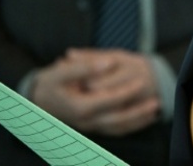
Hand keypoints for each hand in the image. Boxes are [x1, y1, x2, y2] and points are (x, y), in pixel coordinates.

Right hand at [31, 48, 160, 135]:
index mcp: (78, 107)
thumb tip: (108, 62)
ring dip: (138, 121)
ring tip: (155, 111)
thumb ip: (85, 66)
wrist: (37, 100)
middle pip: (116, 120)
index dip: (125, 91)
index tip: (141, 81)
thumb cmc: (49, 83)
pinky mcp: (92, 125)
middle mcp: (85, 121)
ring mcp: (89, 126)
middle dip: (137, 111)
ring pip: (117, 128)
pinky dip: (131, 125)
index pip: (107, 100)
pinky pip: (114, 130)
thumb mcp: (60, 71)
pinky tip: (144, 118)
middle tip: (156, 102)